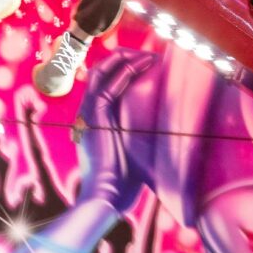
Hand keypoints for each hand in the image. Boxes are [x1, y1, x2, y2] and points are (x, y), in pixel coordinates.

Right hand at [74, 50, 159, 213]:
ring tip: (149, 56)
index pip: (104, 83)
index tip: (148, 65)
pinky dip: (125, 70)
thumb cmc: (122, 184)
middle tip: (150, 56)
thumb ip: (139, 138)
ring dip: (126, 59)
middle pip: (100, 72)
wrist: (105, 197)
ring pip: (101, 72)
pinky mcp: (95, 115)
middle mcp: (88, 112)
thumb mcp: (132, 153)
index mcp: (94, 120)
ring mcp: (89, 112)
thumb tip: (165, 133)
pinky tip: (143, 65)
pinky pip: (108, 85)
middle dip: (124, 58)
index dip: (123, 69)